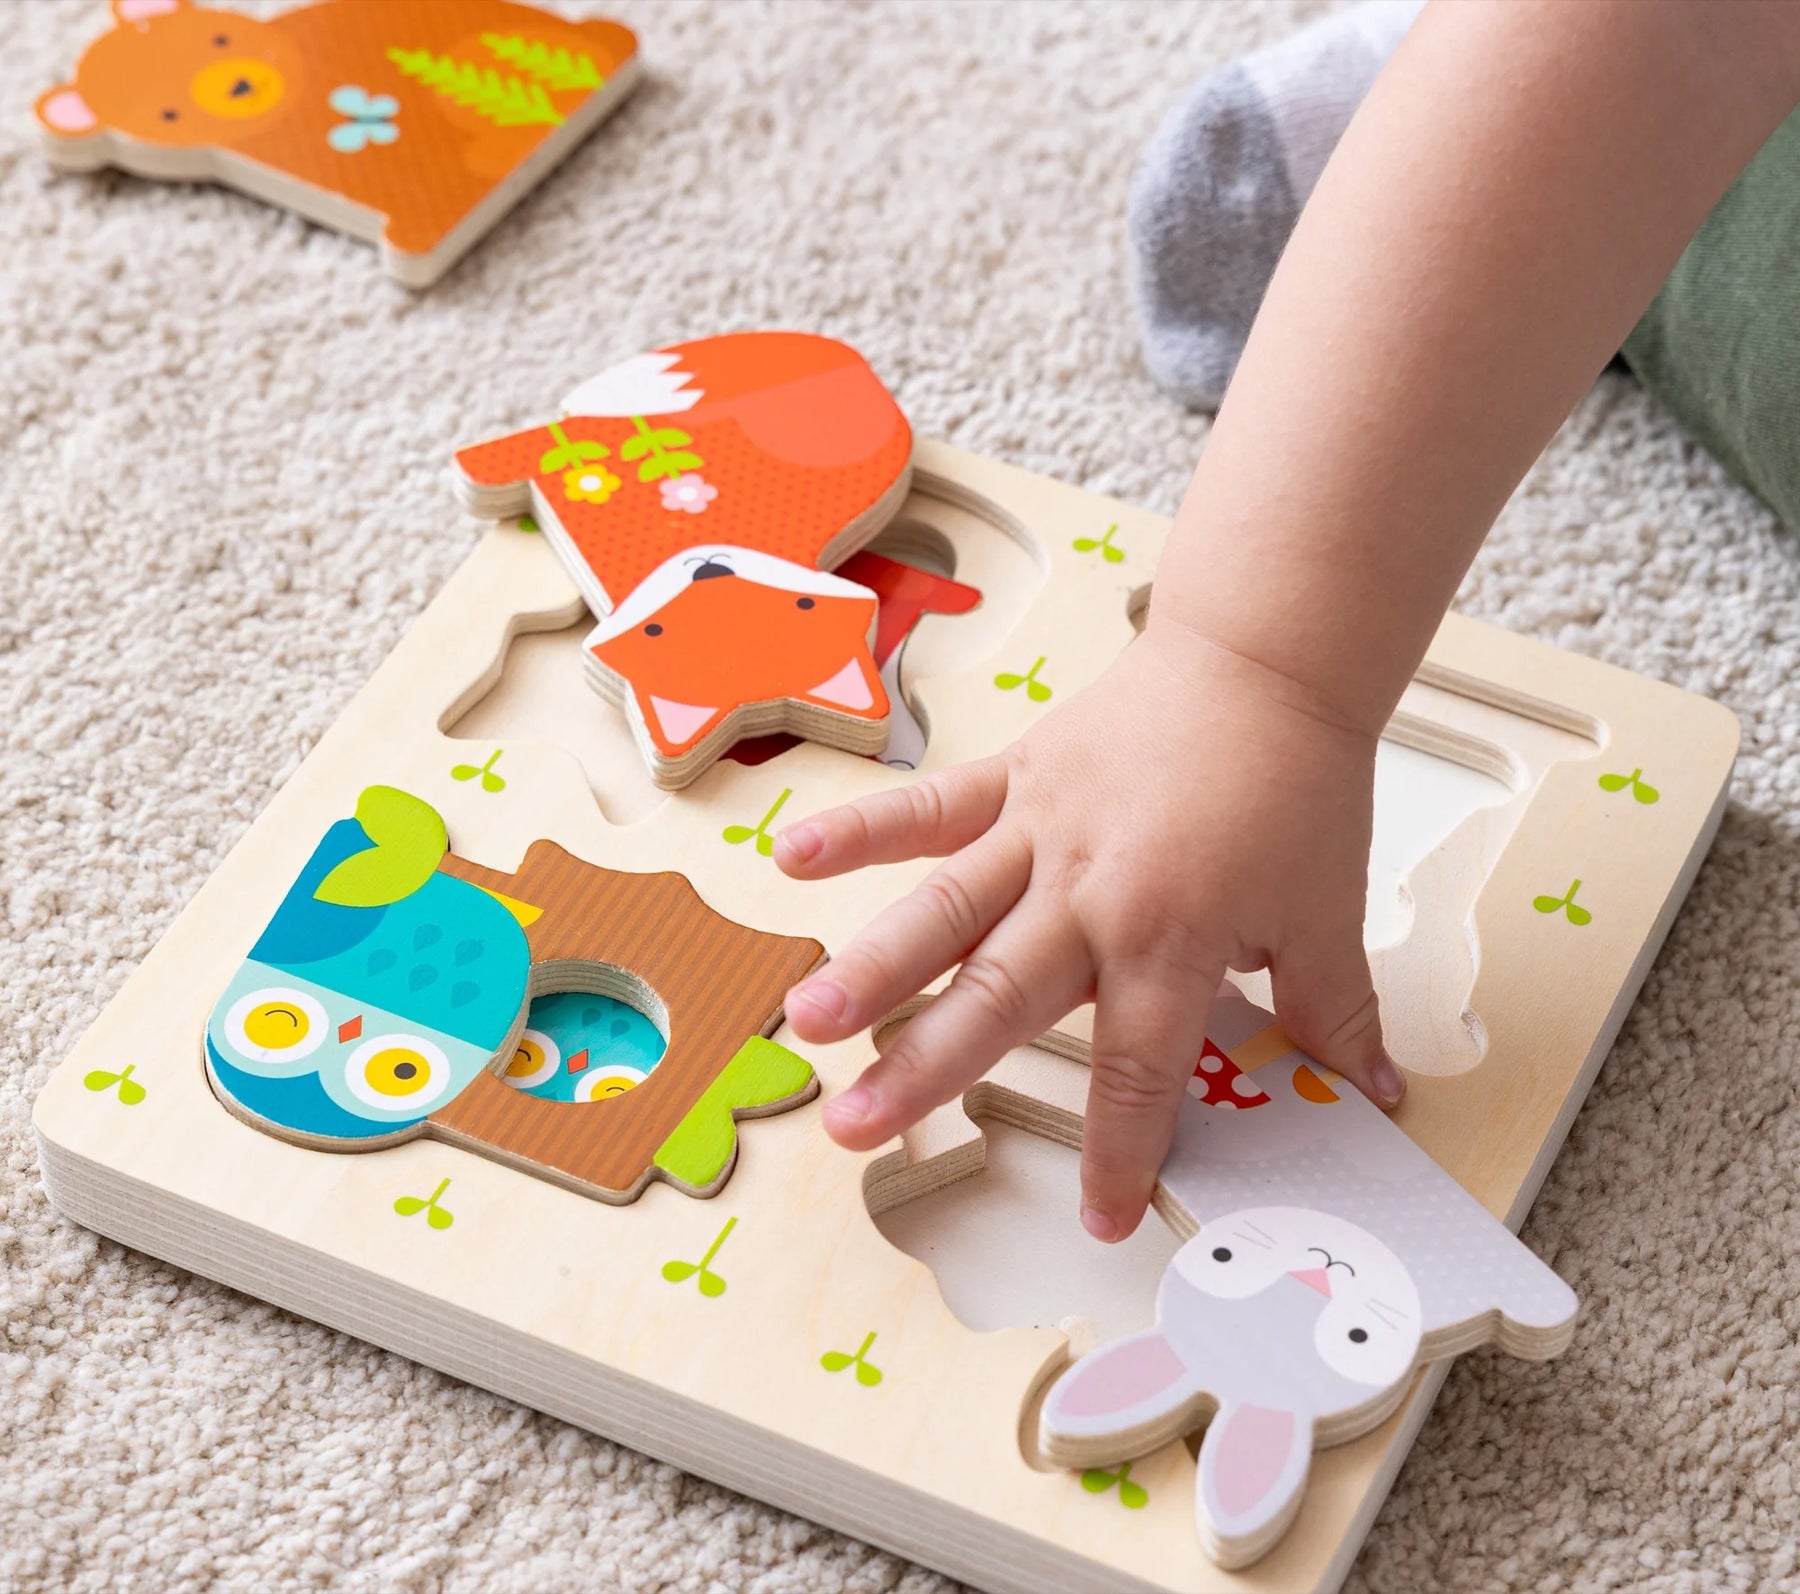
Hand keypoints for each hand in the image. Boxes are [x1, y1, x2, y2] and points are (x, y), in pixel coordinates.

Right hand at [774, 621, 1402, 1242]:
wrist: (1266, 659)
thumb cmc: (1297, 784)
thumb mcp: (1329, 909)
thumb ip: (1335, 1010)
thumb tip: (1373, 1093)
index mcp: (1171, 934)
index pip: (1136, 1067)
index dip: (1119, 1148)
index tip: (1096, 1215)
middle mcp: (1091, 892)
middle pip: (1000, 995)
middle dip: (924, 1067)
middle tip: (855, 1127)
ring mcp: (1041, 831)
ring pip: (946, 908)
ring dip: (872, 965)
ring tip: (804, 1020)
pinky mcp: (1015, 777)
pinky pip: (931, 807)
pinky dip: (863, 829)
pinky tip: (791, 859)